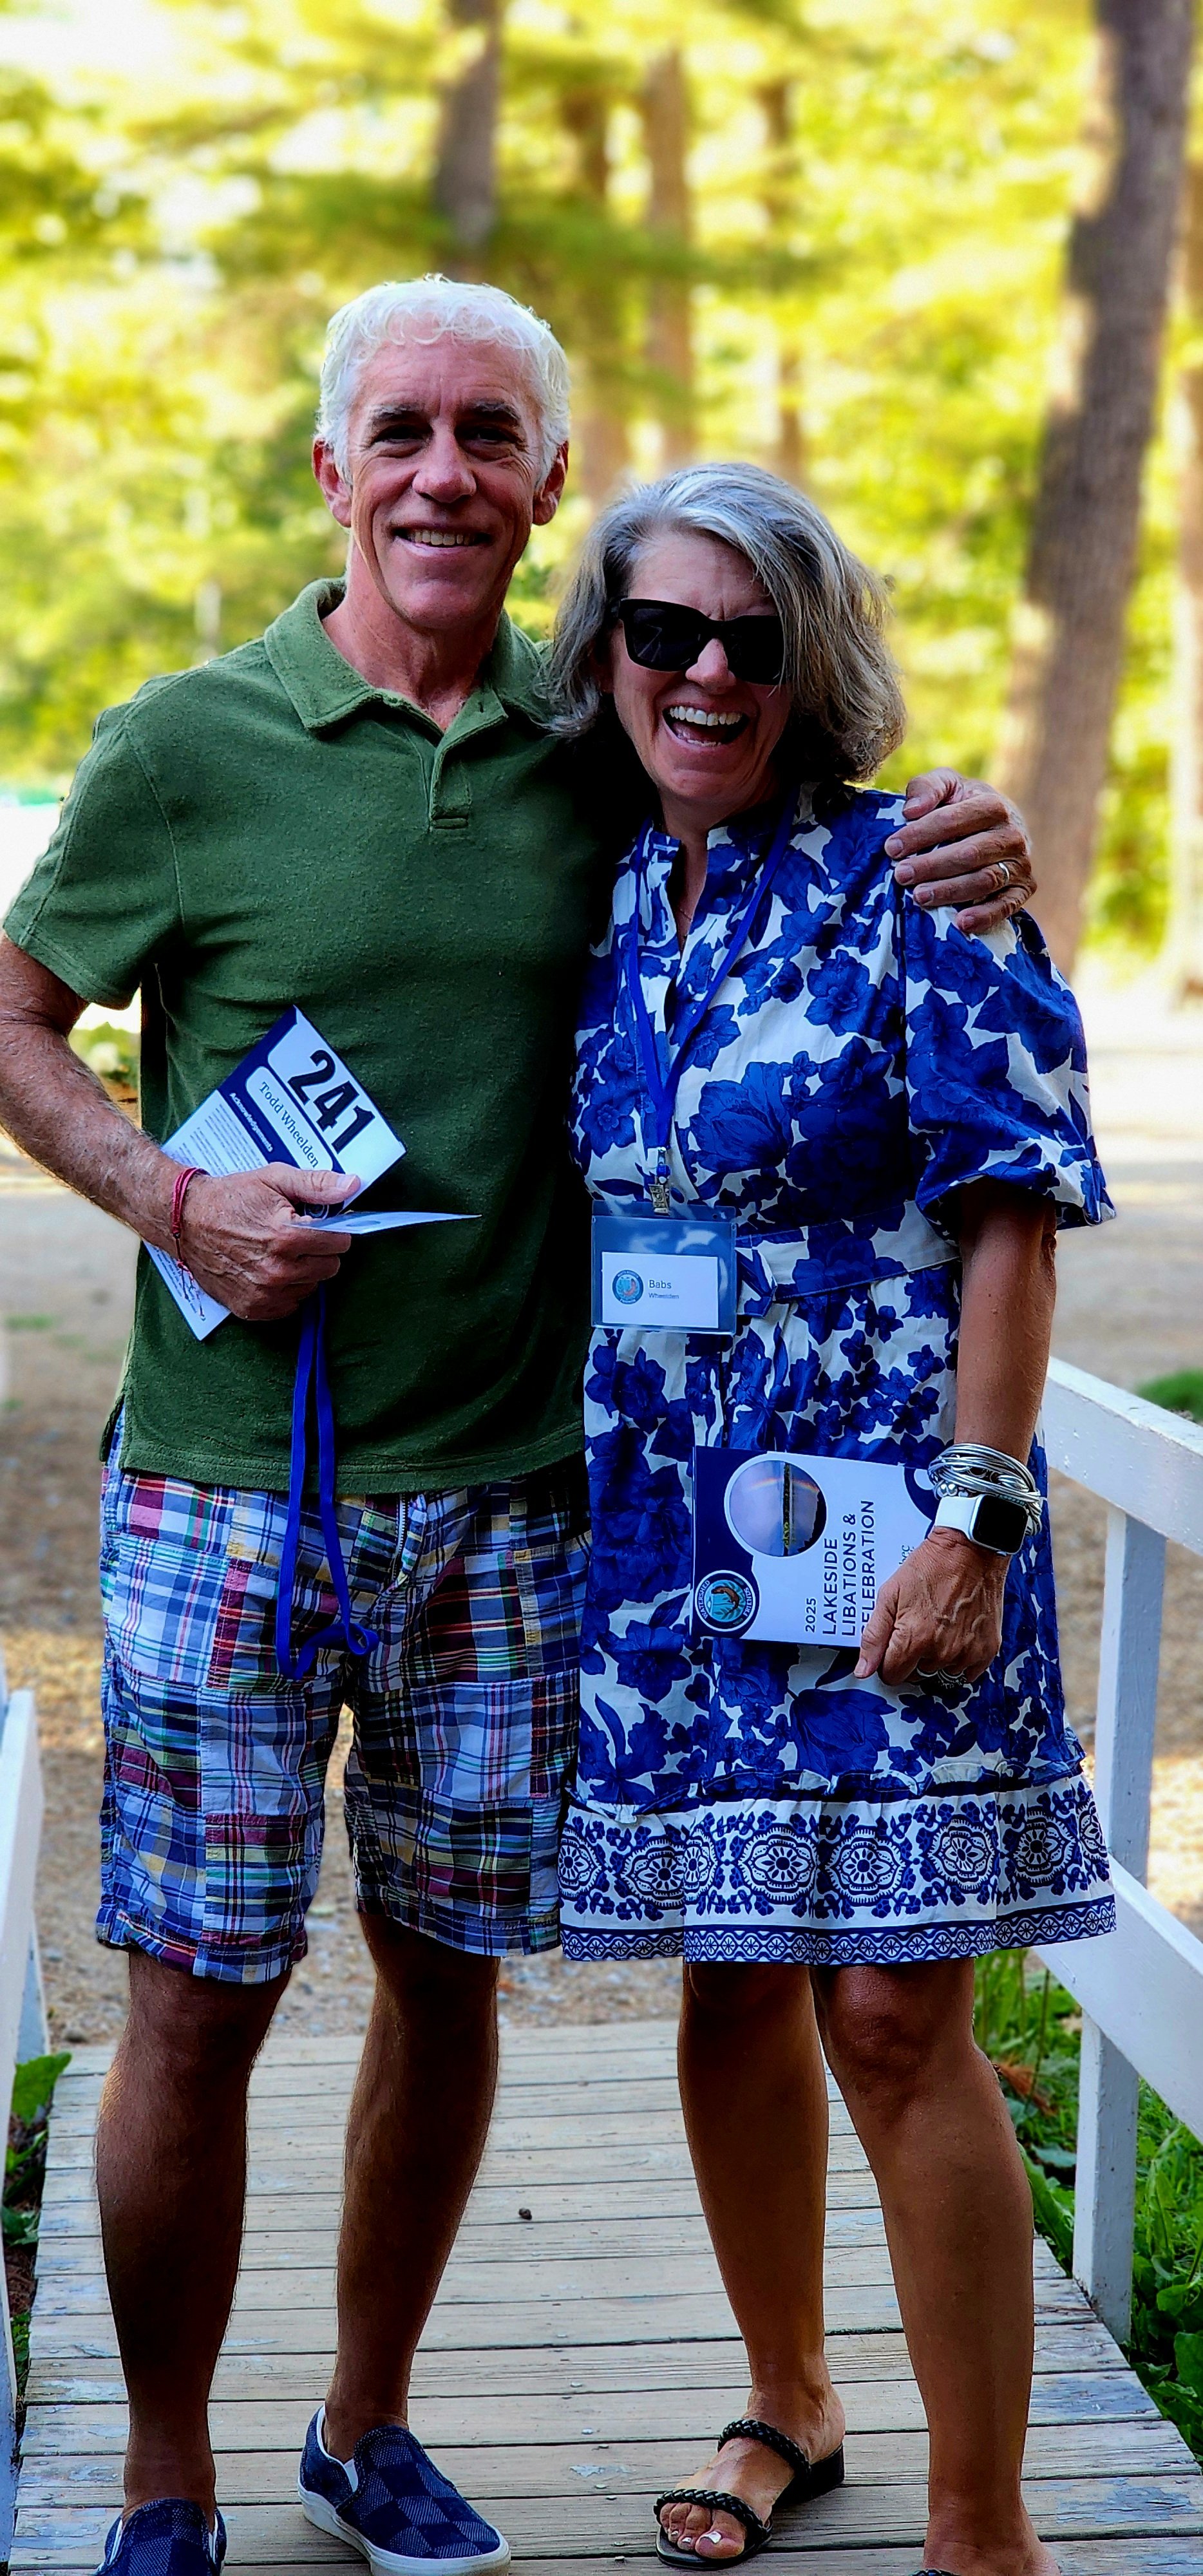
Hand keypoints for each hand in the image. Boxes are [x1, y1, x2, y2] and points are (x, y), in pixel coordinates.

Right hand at [173, 1164, 357, 1321]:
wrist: (186, 1220)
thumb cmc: (232, 1197)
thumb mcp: (274, 1179)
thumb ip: (317, 1184)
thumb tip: (352, 1185)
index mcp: (286, 1237)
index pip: (340, 1243)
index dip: (333, 1230)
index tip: (318, 1224)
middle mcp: (277, 1270)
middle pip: (329, 1267)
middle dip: (319, 1250)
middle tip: (297, 1236)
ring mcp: (264, 1293)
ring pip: (311, 1287)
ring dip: (303, 1271)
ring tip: (279, 1252)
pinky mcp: (252, 1308)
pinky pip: (290, 1304)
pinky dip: (285, 1289)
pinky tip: (268, 1269)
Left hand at [854, 1529, 1006, 1687]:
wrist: (970, 1551)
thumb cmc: (930, 1567)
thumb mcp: (890, 1594)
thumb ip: (874, 1636)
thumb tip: (863, 1670)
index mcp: (914, 1639)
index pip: (892, 1674)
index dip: (888, 1661)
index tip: (893, 1646)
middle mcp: (941, 1651)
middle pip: (916, 1674)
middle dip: (913, 1657)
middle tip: (918, 1627)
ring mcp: (967, 1652)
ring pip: (941, 1671)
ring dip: (938, 1656)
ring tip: (939, 1625)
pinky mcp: (987, 1649)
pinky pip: (968, 1671)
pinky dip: (961, 1657)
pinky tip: (958, 1634)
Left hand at [884, 771, 1033, 934]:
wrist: (998, 826)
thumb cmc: (962, 806)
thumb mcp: (946, 786)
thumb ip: (927, 788)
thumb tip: (910, 811)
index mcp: (993, 805)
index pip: (955, 820)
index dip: (922, 834)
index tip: (892, 848)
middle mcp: (1012, 835)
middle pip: (969, 853)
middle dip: (932, 866)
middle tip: (901, 875)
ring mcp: (1019, 864)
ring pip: (984, 881)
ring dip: (950, 891)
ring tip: (919, 897)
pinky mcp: (1023, 889)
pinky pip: (1007, 905)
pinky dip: (985, 916)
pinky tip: (960, 923)